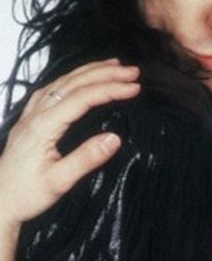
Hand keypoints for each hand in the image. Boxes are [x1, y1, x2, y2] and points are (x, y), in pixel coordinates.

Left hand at [0, 59, 140, 229]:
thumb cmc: (27, 195)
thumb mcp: (59, 182)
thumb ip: (86, 159)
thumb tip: (116, 138)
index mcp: (43, 126)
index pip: (82, 98)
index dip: (109, 90)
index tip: (134, 88)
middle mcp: (35, 114)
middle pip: (73, 83)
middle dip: (105, 73)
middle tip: (133, 72)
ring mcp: (30, 114)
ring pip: (62, 82)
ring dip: (90, 71)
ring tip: (115, 65)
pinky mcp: (29, 119)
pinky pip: (52, 89)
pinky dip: (73, 78)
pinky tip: (81, 78)